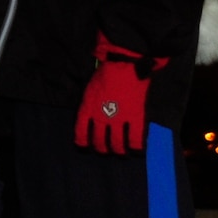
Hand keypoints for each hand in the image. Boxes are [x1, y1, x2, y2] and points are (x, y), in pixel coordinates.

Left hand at [74, 33, 160, 154]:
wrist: (125, 64)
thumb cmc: (106, 73)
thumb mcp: (89, 90)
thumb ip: (89, 106)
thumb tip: (91, 118)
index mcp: (87, 109)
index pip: (81, 133)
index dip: (83, 143)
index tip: (85, 147)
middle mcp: (101, 117)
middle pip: (100, 142)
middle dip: (102, 149)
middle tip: (106, 151)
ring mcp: (119, 119)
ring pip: (117, 143)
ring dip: (119, 151)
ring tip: (121, 153)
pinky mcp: (135, 117)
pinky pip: (135, 138)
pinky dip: (136, 147)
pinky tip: (137, 151)